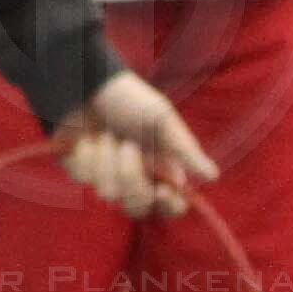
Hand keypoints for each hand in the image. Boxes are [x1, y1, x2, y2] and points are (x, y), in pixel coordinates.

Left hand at [52, 70, 216, 219]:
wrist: (88, 84)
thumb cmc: (130, 100)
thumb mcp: (161, 120)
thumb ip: (184, 149)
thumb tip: (212, 176)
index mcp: (161, 170)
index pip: (171, 207)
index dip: (170, 206)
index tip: (163, 190)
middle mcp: (134, 179)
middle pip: (137, 207)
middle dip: (132, 178)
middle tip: (128, 146)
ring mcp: (106, 177)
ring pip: (108, 193)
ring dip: (108, 159)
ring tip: (107, 134)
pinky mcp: (80, 171)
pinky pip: (84, 177)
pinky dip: (88, 153)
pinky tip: (87, 137)